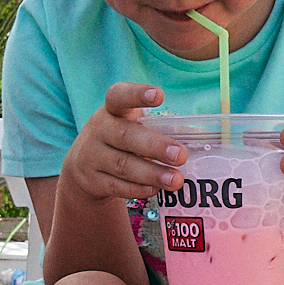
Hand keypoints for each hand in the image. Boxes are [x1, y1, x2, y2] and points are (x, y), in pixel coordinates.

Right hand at [61, 82, 187, 202]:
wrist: (83, 165)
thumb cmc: (121, 139)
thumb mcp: (132, 125)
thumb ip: (159, 129)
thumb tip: (200, 139)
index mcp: (112, 109)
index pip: (119, 96)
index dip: (137, 94)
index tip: (159, 95)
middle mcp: (99, 129)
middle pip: (125, 136)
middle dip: (155, 146)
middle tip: (181, 155)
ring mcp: (91, 156)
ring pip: (122, 165)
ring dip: (151, 173)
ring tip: (176, 180)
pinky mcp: (91, 180)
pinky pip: (116, 186)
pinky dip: (137, 189)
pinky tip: (155, 190)